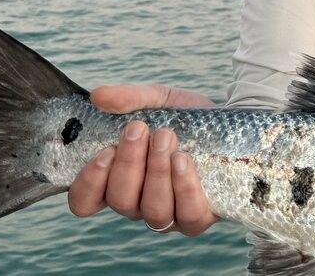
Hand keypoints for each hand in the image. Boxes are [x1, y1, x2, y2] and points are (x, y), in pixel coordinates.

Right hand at [67, 84, 220, 236]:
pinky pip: (187, 216)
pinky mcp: (198, 218)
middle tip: (139, 129)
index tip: (105, 151)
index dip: (89, 182)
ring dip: (157, 171)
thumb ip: (128, 98)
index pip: (84, 201)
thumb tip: (98, 96)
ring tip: (166, 137)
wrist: (230, 123)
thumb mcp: (156, 100)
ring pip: (153, 210)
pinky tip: (184, 159)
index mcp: (118, 180)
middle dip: (129, 163)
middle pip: (120, 201)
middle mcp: (138, 203)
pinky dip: (184, 186)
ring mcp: (169, 214)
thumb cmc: (184, 117)